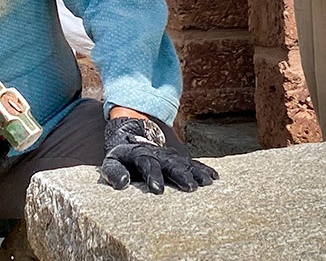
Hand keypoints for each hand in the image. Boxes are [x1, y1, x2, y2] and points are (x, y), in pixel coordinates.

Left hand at [100, 117, 217, 193]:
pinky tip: (214, 177)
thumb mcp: (111, 162)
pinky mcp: (179, 159)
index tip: (158, 190)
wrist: (131, 136)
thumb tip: (122, 182)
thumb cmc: (121, 158)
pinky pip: (193, 163)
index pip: (147, 163)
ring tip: (205, 183)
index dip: (153, 175)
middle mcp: (158, 153)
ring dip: (196, 172)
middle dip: (180, 175)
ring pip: (184, 163)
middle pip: (170, 163)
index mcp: (139, 154)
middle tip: (190, 188)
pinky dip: (203, 169)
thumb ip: (113, 172)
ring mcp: (170, 155)